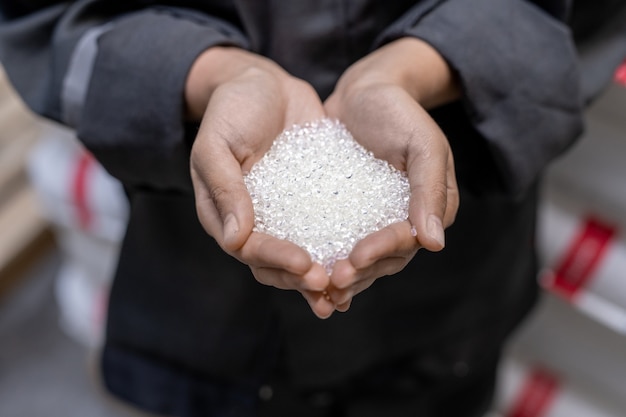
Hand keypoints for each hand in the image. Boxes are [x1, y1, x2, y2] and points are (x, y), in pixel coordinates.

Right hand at [187, 47, 333, 317]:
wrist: (262, 83)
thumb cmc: (231, 109)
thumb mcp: (217, 144)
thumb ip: (225, 189)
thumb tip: (234, 240)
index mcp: (225, 214)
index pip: (248, 249)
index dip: (276, 259)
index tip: (305, 264)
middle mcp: (254, 221)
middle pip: (275, 263)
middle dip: (302, 277)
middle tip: (331, 283)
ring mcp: (284, 213)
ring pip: (301, 254)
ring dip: (322, 274)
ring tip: (348, 290)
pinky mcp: (310, 200)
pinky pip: (323, 228)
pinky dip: (339, 247)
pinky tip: (363, 258)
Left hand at [324, 38, 460, 310]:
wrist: (364, 91)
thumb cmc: (398, 110)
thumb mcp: (422, 143)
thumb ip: (428, 190)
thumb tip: (434, 244)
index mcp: (431, 208)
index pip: (405, 241)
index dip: (380, 253)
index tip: (353, 260)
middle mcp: (404, 219)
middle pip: (384, 258)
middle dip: (358, 272)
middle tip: (330, 282)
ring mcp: (374, 218)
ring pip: (360, 257)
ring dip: (341, 274)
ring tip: (317, 288)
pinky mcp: (347, 212)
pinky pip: (337, 238)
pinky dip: (324, 255)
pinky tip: (303, 268)